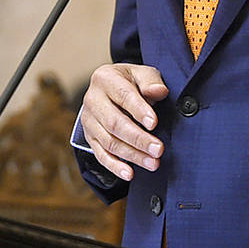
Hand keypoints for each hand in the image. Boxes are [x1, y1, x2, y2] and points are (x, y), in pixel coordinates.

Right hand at [80, 63, 168, 181]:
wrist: (111, 89)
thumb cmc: (131, 81)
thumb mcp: (142, 74)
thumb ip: (151, 81)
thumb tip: (159, 91)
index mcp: (105, 78)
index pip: (123, 95)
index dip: (139, 110)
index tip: (154, 124)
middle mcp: (92, 99)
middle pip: (114, 123)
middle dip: (138, 138)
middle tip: (159, 150)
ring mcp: (89, 120)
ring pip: (109, 142)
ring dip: (132, 155)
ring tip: (153, 163)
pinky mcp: (90, 138)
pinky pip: (101, 155)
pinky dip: (115, 166)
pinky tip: (130, 174)